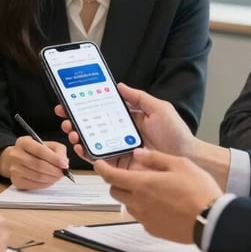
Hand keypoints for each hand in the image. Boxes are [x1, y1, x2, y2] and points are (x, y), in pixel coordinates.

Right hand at [0, 137, 69, 188]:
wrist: (16, 158)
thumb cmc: (34, 151)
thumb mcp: (46, 144)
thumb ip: (58, 150)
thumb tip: (64, 162)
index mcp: (23, 142)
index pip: (40, 151)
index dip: (54, 159)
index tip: (64, 164)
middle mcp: (16, 155)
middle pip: (38, 165)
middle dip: (54, 170)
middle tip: (63, 173)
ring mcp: (14, 169)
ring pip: (37, 176)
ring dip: (51, 178)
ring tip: (58, 176)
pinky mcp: (16, 181)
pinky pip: (34, 185)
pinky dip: (45, 184)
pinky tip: (50, 180)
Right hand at [54, 82, 196, 160]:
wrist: (186, 158)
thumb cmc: (176, 134)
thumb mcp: (159, 108)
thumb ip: (138, 97)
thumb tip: (120, 86)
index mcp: (130, 118)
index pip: (103, 109)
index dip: (87, 104)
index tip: (72, 99)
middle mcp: (122, 133)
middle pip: (93, 125)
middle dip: (76, 119)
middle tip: (64, 115)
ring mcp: (120, 149)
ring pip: (93, 142)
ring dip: (78, 135)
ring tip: (71, 131)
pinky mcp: (121, 165)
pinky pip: (101, 160)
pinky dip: (87, 154)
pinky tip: (80, 147)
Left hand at [95, 149, 222, 243]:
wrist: (211, 220)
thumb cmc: (198, 190)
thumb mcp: (179, 164)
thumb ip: (155, 158)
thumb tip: (138, 153)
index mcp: (143, 183)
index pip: (112, 176)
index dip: (102, 169)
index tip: (98, 164)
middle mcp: (139, 202)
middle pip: (116, 192)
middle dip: (117, 182)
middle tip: (128, 175)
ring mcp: (145, 218)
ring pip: (127, 205)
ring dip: (130, 196)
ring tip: (147, 189)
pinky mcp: (153, 230)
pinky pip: (140, 217)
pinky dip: (142, 209)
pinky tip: (158, 204)